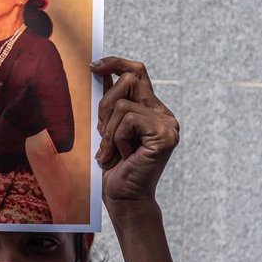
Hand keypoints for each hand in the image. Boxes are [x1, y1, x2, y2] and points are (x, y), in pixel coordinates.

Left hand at [90, 57, 178, 212]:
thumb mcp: (107, 127)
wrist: (123, 199)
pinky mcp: (165, 135)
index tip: (93, 66)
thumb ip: (109, 102)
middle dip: (105, 105)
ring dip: (109, 130)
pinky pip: (128, 119)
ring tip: (112, 151)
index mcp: (152, 110)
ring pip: (123, 103)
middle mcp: (164, 114)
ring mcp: (168, 124)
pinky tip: (122, 156)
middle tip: (102, 132)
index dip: (116, 62)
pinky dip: (117, 138)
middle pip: (129, 79)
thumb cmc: (113, 167)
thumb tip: (99, 70)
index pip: (137, 72)